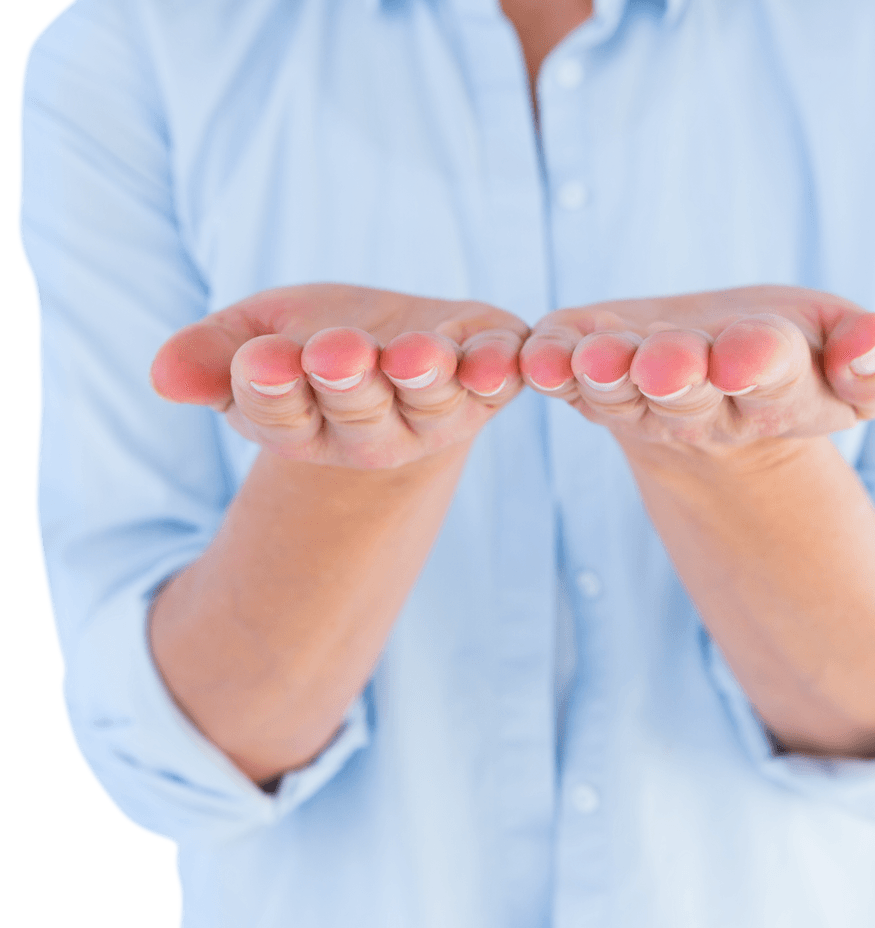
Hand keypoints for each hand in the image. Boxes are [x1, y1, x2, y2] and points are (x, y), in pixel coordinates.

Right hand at [150, 283, 527, 468]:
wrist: (395, 342)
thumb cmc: (310, 341)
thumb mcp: (253, 337)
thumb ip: (212, 358)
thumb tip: (163, 374)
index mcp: (306, 423)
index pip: (282, 412)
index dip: (272, 389)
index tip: (259, 361)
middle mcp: (376, 431)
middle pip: (361, 411)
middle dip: (349, 381)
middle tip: (336, 352)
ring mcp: (437, 411)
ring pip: (433, 400)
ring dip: (427, 378)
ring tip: (416, 353)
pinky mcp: (489, 382)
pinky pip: (497, 381)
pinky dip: (500, 370)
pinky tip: (500, 358)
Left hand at [519, 285, 874, 449]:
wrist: (712, 378)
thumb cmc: (788, 357)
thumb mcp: (845, 355)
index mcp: (774, 393)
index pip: (774, 378)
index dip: (761, 364)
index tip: (746, 353)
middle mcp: (700, 404)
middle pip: (687, 393)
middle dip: (676, 375)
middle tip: (664, 363)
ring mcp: (636, 395)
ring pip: (618, 390)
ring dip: (603, 375)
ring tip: (591, 359)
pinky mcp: (587, 375)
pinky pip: (564, 377)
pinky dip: (549, 366)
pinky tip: (536, 354)